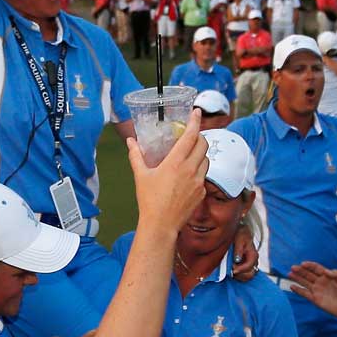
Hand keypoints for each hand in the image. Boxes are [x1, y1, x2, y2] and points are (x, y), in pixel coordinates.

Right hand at [129, 109, 207, 235]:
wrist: (161, 225)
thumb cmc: (149, 200)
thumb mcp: (141, 175)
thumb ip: (136, 155)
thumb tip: (130, 141)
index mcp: (176, 162)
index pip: (191, 135)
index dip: (195, 121)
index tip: (196, 111)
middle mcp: (190, 169)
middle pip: (203, 144)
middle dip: (199, 136)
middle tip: (191, 135)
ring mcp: (198, 182)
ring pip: (206, 160)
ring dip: (200, 153)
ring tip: (190, 154)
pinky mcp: (201, 192)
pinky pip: (204, 176)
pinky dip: (199, 170)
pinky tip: (188, 174)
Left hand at [231, 224, 257, 280]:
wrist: (240, 232)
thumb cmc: (240, 234)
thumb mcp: (239, 238)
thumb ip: (238, 249)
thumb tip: (237, 260)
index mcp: (253, 254)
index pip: (249, 266)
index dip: (241, 269)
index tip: (232, 268)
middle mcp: (254, 261)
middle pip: (250, 274)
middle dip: (240, 274)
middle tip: (231, 270)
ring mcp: (250, 265)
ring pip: (247, 276)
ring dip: (239, 276)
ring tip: (231, 269)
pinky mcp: (246, 267)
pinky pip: (244, 275)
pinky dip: (238, 275)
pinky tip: (231, 269)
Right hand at [286, 261, 336, 321]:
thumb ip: (335, 274)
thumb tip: (325, 271)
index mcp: (327, 276)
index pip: (316, 268)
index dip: (310, 265)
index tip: (303, 263)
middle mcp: (320, 282)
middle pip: (308, 274)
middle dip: (300, 271)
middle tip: (293, 267)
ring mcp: (317, 290)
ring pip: (305, 283)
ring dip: (297, 278)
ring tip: (289, 274)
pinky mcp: (315, 299)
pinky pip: (305, 294)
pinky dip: (298, 290)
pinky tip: (292, 286)